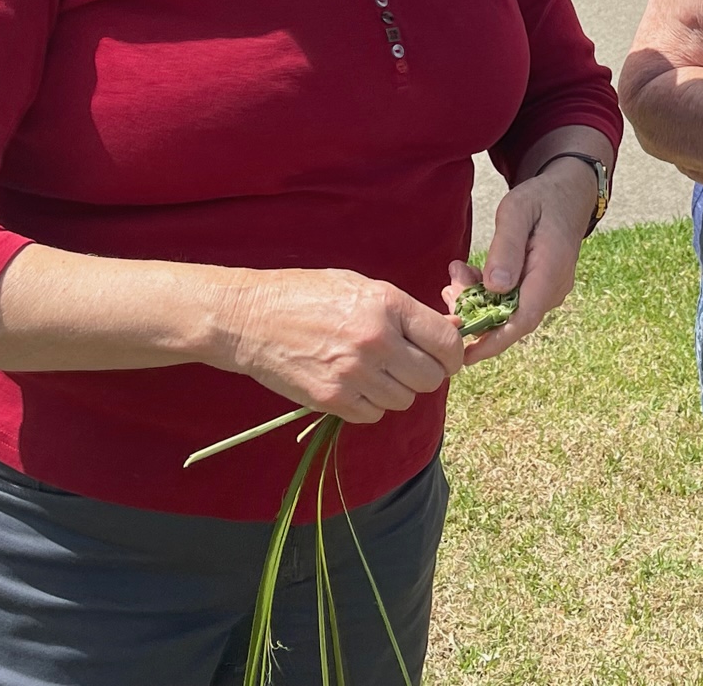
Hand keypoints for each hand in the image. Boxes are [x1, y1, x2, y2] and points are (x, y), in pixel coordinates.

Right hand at [213, 268, 463, 424]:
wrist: (250, 318)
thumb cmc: (307, 295)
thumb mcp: (361, 286)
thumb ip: (406, 311)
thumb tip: (451, 330)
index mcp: (387, 305)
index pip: (446, 342)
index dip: (453, 354)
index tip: (446, 357)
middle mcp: (375, 341)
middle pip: (430, 378)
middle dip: (426, 374)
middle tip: (409, 365)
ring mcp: (353, 374)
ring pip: (403, 400)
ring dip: (396, 390)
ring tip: (373, 371)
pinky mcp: (332, 400)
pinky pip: (373, 415)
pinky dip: (370, 405)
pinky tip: (354, 384)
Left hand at [443, 159, 596, 364]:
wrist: (567, 195)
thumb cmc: (540, 200)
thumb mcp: (517, 212)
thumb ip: (506, 248)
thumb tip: (495, 288)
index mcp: (550, 272)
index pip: (523, 320)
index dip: (494, 341)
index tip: (465, 355)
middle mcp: (552, 288)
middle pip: (510, 319)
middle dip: (474, 311)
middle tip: (449, 286)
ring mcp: (547, 290)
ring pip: (507, 310)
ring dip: (477, 298)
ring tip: (457, 272)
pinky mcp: (539, 288)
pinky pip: (510, 300)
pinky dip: (486, 292)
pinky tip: (469, 274)